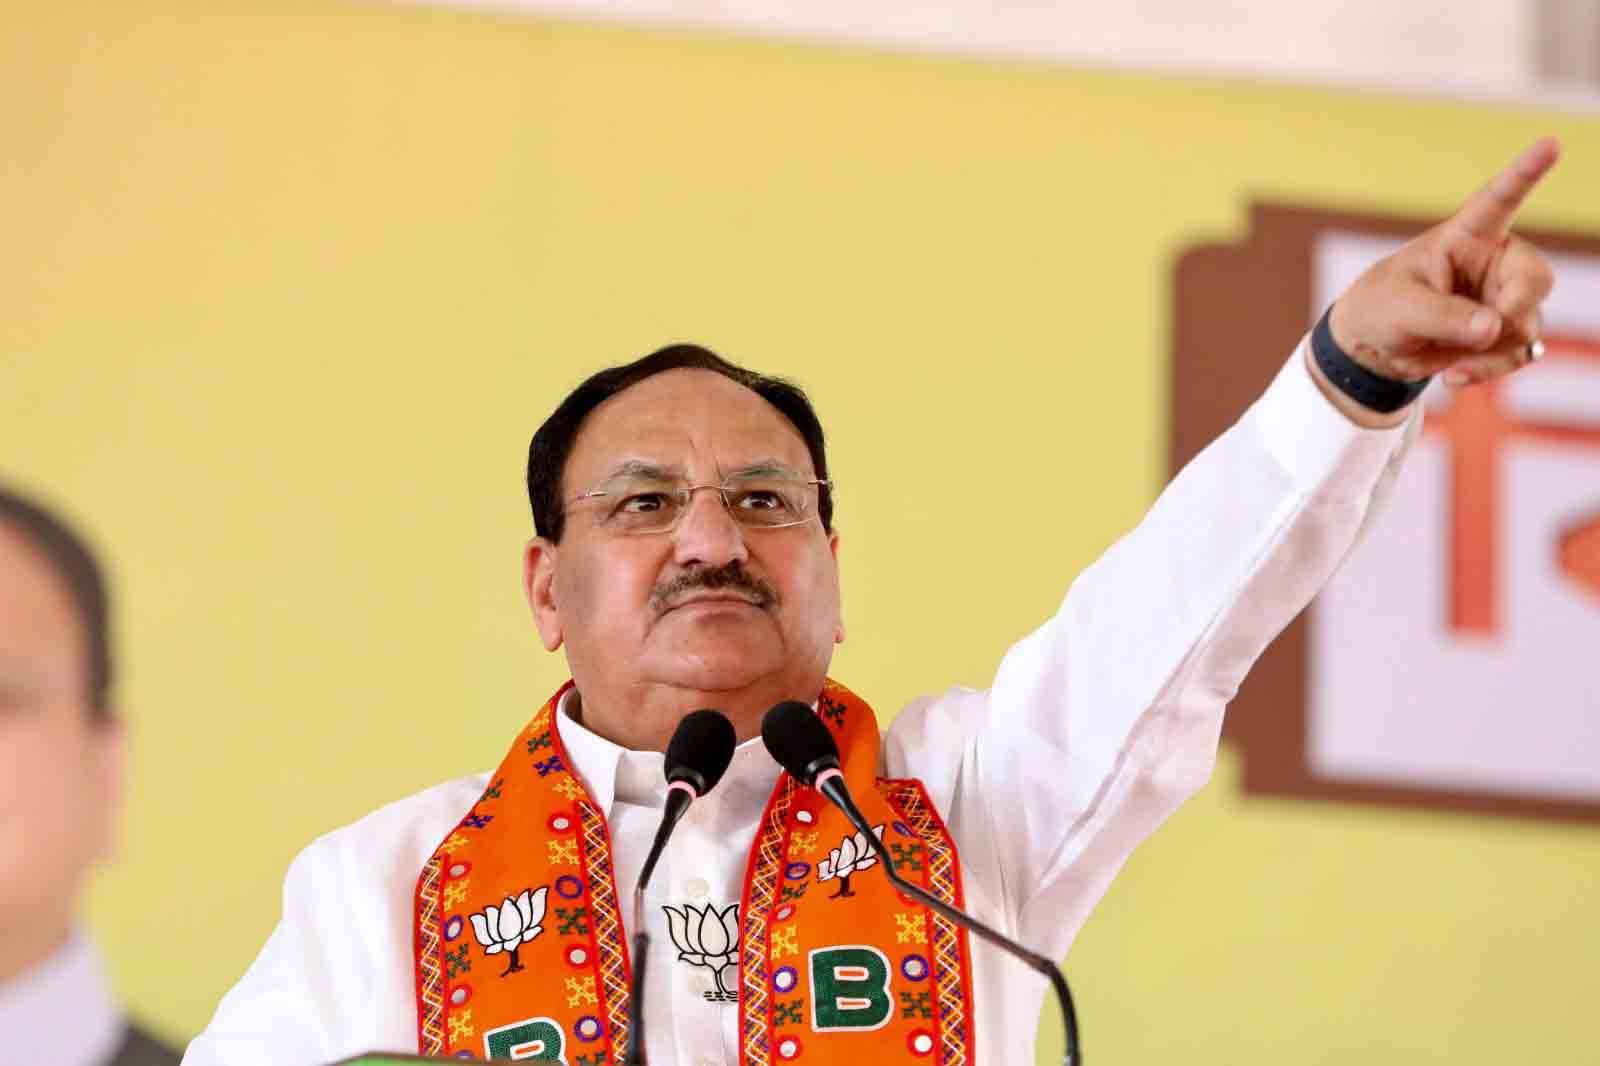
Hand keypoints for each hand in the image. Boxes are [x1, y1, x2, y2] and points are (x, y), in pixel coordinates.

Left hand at [1328, 137, 1560, 397]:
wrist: (1374, 347)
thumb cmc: (1381, 307)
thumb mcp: (1400, 307)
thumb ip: (1444, 315)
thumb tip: (1494, 328)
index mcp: (1466, 236)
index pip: (1499, 199)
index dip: (1526, 172)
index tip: (1550, 143)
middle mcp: (1495, 263)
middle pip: (1535, 279)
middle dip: (1515, 310)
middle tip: (1490, 328)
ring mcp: (1502, 299)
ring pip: (1526, 325)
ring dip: (1493, 351)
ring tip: (1453, 361)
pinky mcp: (1502, 334)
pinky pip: (1518, 353)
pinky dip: (1491, 369)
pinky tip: (1456, 376)